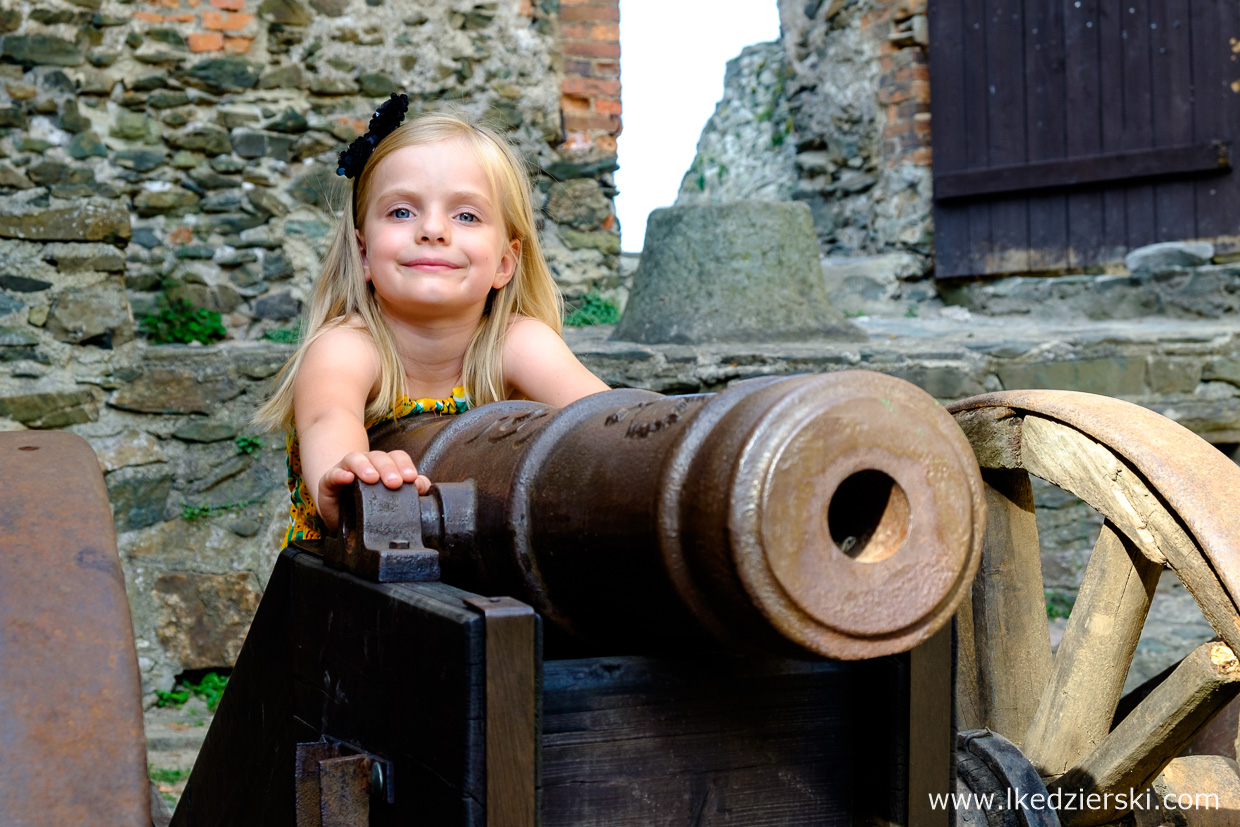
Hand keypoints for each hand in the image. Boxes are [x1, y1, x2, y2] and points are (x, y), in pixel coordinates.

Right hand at [315, 449, 429, 533]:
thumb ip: (410, 490)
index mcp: (383, 466)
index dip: (405, 464)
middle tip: (395, 483)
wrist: (339, 512)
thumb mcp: (390, 498)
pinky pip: (332, 474)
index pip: (396, 457)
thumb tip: (422, 486)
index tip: (412, 478)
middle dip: (388, 468)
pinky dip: (340, 474)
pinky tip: (347, 478)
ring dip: (365, 466)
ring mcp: (346, 470)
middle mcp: (365, 464)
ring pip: (355, 459)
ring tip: (373, 478)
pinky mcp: (329, 481)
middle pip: (378, 457)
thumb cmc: (367, 503)